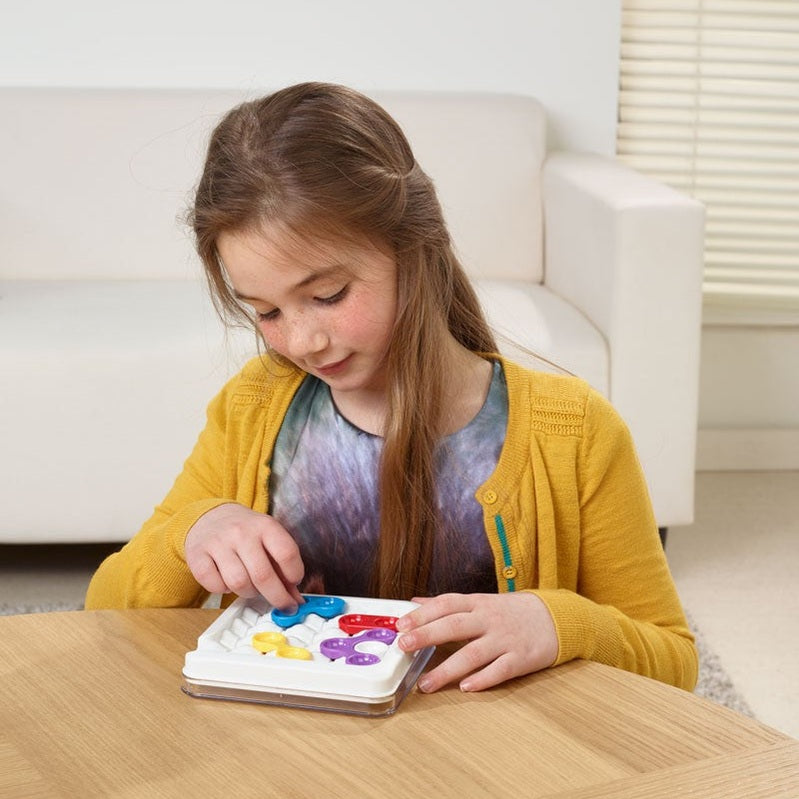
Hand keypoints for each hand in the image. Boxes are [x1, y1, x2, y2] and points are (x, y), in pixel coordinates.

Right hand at [184, 503, 303, 610]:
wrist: (209, 517)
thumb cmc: (245, 532)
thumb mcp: (268, 538)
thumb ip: (283, 565)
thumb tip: (295, 598)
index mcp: (265, 525)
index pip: (287, 553)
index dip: (295, 574)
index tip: (294, 583)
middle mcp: (242, 532)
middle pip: (263, 575)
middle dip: (277, 597)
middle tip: (283, 605)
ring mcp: (218, 543)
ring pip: (239, 583)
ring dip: (248, 593)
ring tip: (250, 587)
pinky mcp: (197, 555)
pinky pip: (214, 586)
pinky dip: (223, 590)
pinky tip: (227, 581)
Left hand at [395, 592, 557, 692]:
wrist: (556, 617)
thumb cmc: (512, 612)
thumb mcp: (481, 601)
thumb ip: (448, 604)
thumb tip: (415, 602)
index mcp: (477, 603)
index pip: (446, 604)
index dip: (422, 614)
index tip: (401, 625)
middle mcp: (489, 619)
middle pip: (454, 625)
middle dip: (427, 635)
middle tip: (404, 646)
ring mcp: (505, 639)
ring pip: (473, 653)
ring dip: (447, 669)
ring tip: (426, 684)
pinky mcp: (521, 658)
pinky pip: (500, 670)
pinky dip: (483, 679)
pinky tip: (466, 687)